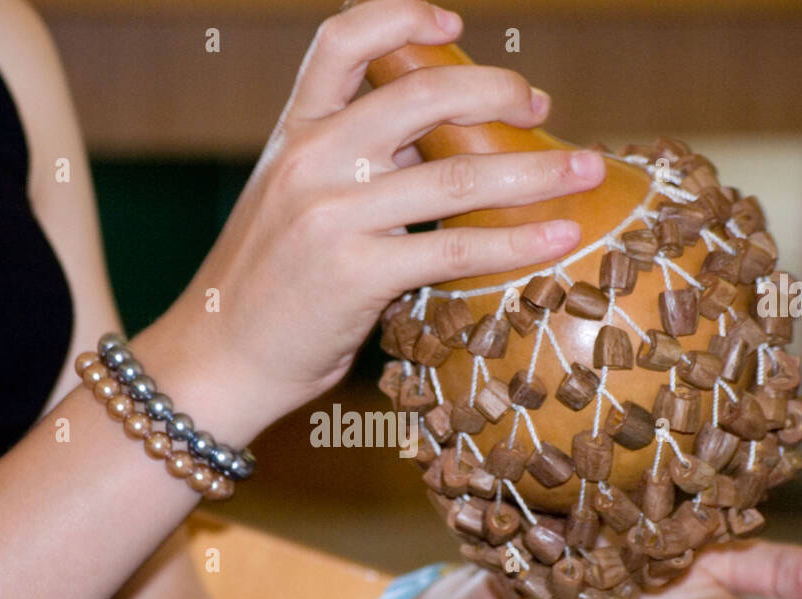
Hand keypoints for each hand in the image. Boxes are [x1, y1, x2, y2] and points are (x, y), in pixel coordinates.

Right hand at [156, 0, 605, 418]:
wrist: (216, 361)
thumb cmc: (264, 289)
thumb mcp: (292, 206)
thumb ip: (355, 167)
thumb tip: (439, 146)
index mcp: (292, 134)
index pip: (341, 40)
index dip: (402, 18)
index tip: (453, 25)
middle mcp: (311, 161)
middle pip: (421, 93)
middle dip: (496, 90)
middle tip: (536, 105)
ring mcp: (332, 215)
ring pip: (457, 174)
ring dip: (535, 169)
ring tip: (585, 168)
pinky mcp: (356, 273)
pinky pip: (456, 247)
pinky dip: (518, 241)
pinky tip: (558, 236)